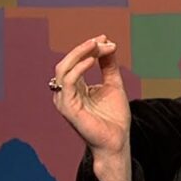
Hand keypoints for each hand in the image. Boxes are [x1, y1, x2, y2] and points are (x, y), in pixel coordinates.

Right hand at [51, 35, 131, 180]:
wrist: (117, 141)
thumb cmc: (114, 117)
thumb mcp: (113, 85)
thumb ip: (109, 66)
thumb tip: (108, 44)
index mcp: (74, 87)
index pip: (76, 62)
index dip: (89, 48)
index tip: (106, 39)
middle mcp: (65, 92)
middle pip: (67, 62)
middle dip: (84, 48)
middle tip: (102, 40)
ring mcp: (64, 100)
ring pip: (64, 69)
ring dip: (81, 54)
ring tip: (97, 45)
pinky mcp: (68, 108)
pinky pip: (68, 82)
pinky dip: (79, 68)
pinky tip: (92, 60)